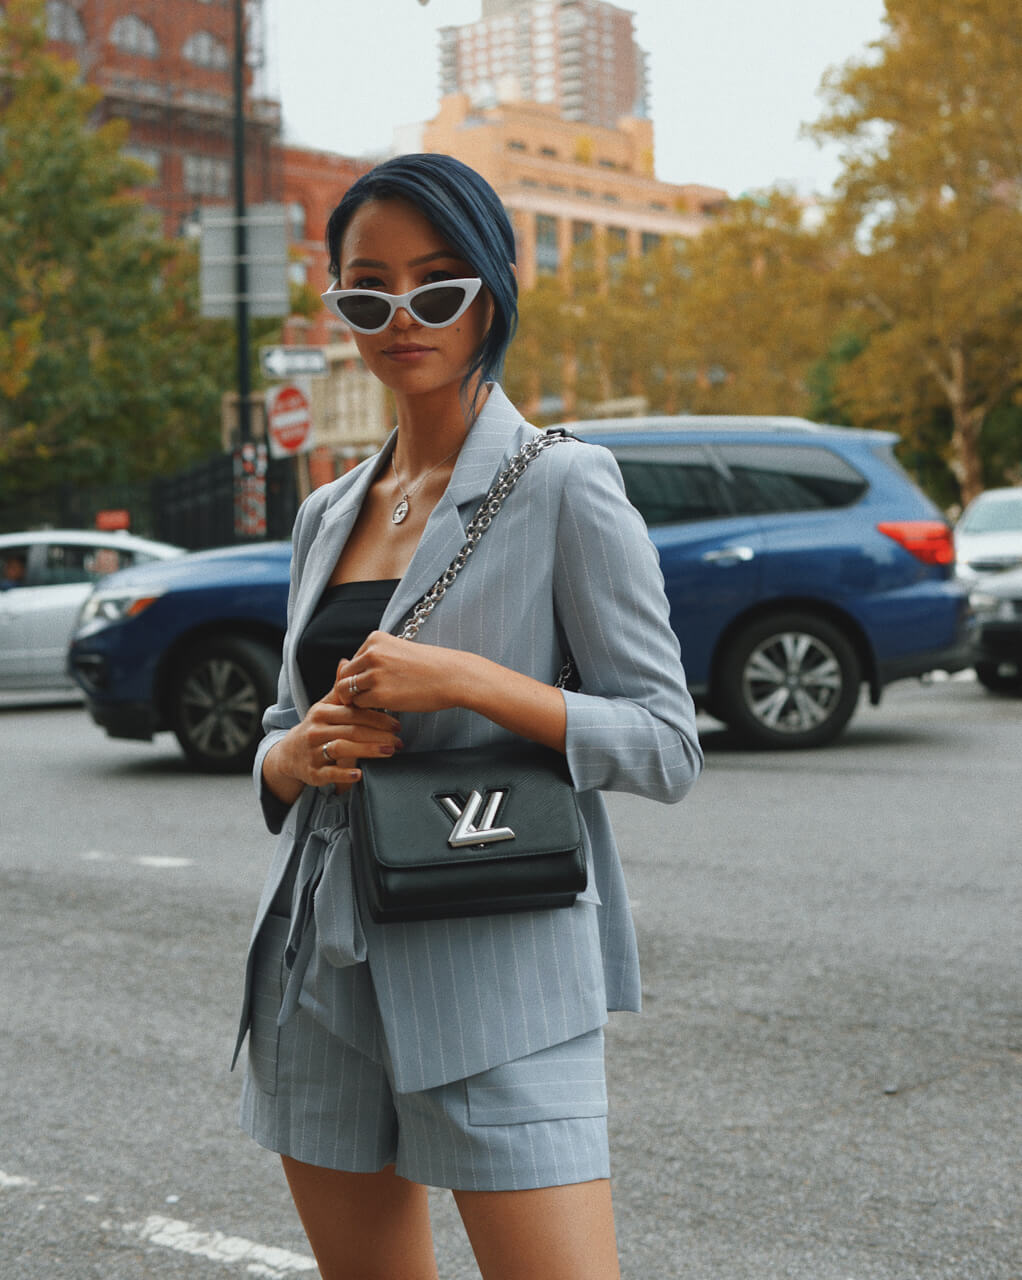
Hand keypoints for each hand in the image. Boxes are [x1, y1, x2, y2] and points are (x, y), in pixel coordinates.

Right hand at [264, 674, 401, 800]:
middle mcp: (315, 730)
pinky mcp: (312, 772)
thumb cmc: (316, 728)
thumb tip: (346, 661)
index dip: (377, 717)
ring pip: (342, 748)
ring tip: (389, 752)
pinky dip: (344, 774)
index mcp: (322, 712)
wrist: (289, 754)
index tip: (396, 723)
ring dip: (368, 750)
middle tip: (399, 740)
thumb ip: (339, 689)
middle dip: (378, 735)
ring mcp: (312, 751)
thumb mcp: (325, 707)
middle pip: (351, 730)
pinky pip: (329, 773)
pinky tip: (359, 774)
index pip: (353, 712)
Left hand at [334, 631, 465, 713]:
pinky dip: (366, 710)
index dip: (360, 676)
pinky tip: (381, 711)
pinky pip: (359, 705)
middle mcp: (371, 653)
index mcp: (375, 639)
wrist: (453, 676)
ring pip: (347, 690)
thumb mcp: (399, 651)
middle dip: (352, 689)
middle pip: (345, 675)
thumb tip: (344, 667)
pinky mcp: (379, 695)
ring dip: (357, 700)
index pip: (353, 660)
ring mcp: (374, 674)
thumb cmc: (430, 667)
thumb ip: (375, 658)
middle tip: (366, 700)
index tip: (374, 686)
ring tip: (373, 706)